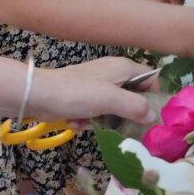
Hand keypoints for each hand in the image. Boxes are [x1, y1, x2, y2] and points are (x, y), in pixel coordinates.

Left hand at [41, 57, 157, 123]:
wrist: (39, 95)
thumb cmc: (78, 93)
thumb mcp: (111, 100)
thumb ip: (136, 106)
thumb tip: (153, 116)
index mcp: (124, 67)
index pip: (152, 79)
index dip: (154, 97)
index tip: (150, 117)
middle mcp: (115, 73)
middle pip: (133, 96)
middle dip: (124, 114)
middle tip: (118, 127)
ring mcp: (99, 84)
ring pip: (114, 107)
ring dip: (103, 119)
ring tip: (89, 122)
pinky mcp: (85, 95)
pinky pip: (97, 110)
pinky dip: (89, 118)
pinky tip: (77, 122)